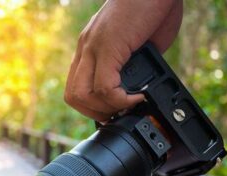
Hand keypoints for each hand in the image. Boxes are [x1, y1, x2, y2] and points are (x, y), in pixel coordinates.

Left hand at [64, 0, 182, 121]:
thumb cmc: (154, 7)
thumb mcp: (138, 44)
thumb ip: (131, 66)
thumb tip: (138, 88)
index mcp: (90, 47)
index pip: (76, 87)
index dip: (93, 106)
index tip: (114, 111)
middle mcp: (86, 47)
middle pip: (72, 96)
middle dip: (95, 113)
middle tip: (119, 114)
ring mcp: (93, 47)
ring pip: (81, 95)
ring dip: (106, 109)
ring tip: (128, 106)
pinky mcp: (107, 46)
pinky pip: (104, 87)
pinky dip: (121, 100)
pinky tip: (138, 97)